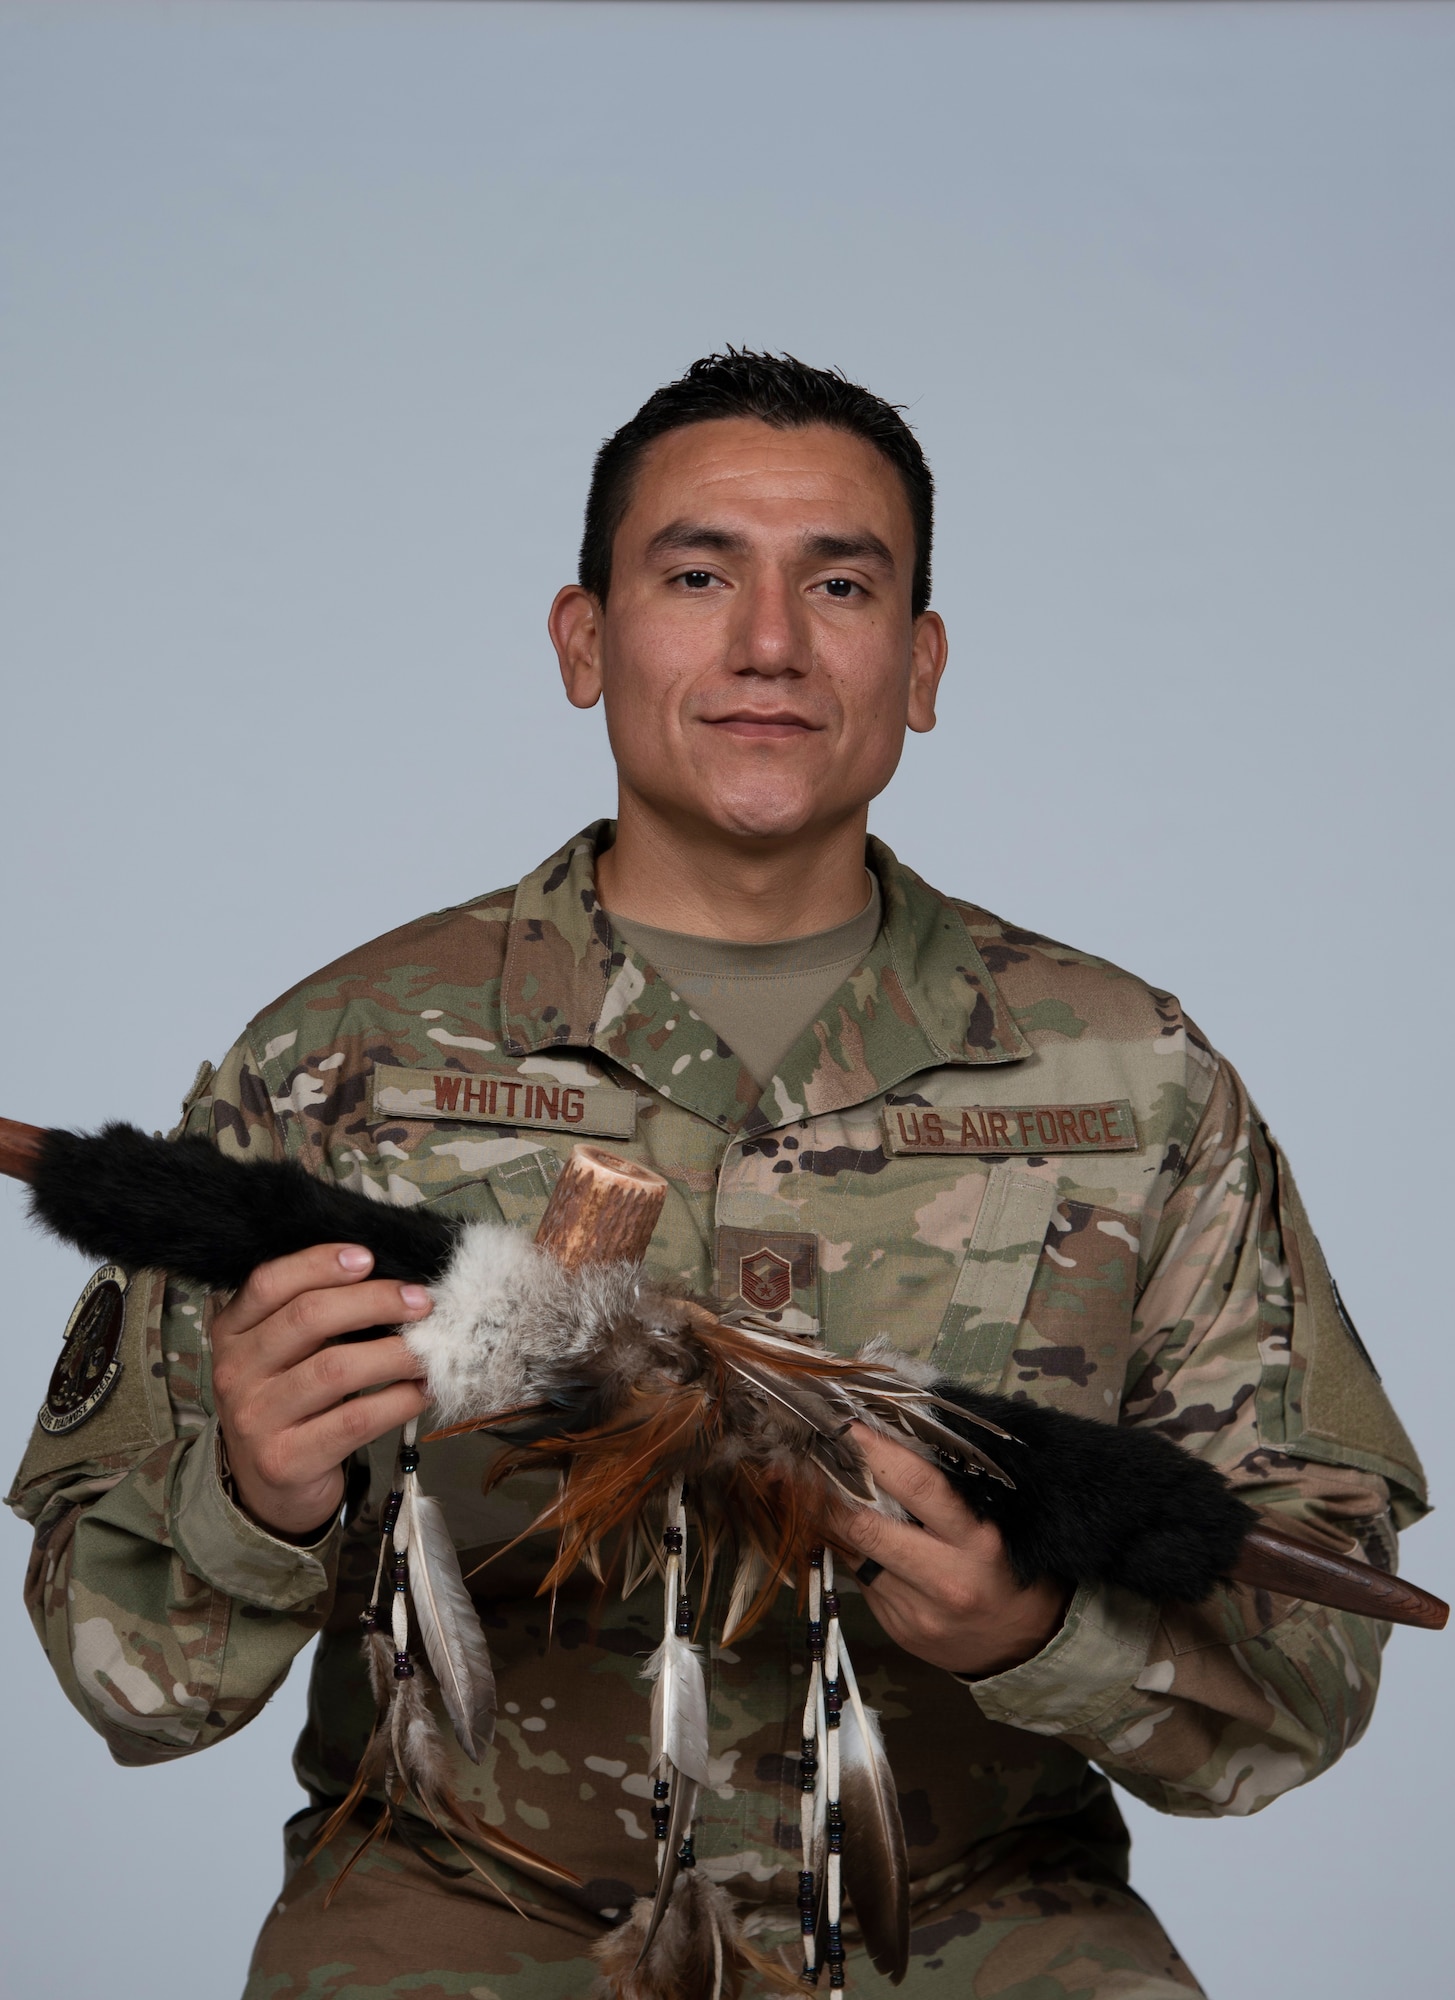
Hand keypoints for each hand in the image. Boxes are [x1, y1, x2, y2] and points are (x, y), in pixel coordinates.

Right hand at [210, 1244, 432, 1539]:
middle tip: (421, 1302)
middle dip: (374, 1301)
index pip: (268, 1282)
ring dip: (395, 1353)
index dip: (319, 1263)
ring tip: (429, 1349)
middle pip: (307, 1318)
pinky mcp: (285, 1460)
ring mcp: (256, 1419)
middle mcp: (235, 1372)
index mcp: (232, 1332)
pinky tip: (420, 1391)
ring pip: (336, 1369)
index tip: (369, 1256)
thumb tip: (392, 1279)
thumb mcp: (285, 1354)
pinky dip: (398, 1401)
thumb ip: (316, 1316)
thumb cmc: (290, 1402)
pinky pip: (354, 1420)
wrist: (269, 1487)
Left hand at [831, 1425, 1069, 1676]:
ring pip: (854, 1553)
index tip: (847, 1427)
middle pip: (868, 1527)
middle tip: (808, 1455)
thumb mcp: (993, 1525)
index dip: (877, 1453)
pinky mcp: (897, 1629)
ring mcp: (917, 1610)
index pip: (919, 1487)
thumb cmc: (1007, 1568)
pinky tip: (843, 1530)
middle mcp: (945, 1579)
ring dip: (828, 1517)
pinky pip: (859, 1579)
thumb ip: (946, 1494)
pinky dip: (847, 1549)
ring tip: (811, 1485)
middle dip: (830, 1488)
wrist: (1019, 1646)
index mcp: (977, 1541)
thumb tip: (887, 1447)